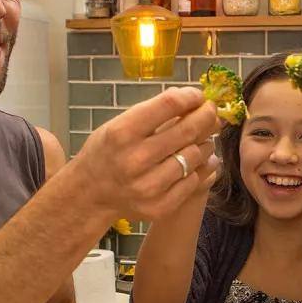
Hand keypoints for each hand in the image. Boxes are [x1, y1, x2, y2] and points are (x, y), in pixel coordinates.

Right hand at [72, 86, 221, 220]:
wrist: (90, 194)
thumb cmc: (106, 152)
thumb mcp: (118, 124)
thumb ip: (151, 112)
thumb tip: (189, 98)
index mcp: (123, 133)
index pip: (169, 105)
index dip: (191, 96)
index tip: (198, 96)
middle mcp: (136, 159)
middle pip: (187, 130)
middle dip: (206, 116)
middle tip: (211, 112)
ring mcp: (149, 186)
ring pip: (195, 155)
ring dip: (206, 141)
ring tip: (203, 137)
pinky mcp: (160, 206)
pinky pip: (194, 180)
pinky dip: (203, 166)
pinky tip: (202, 158)